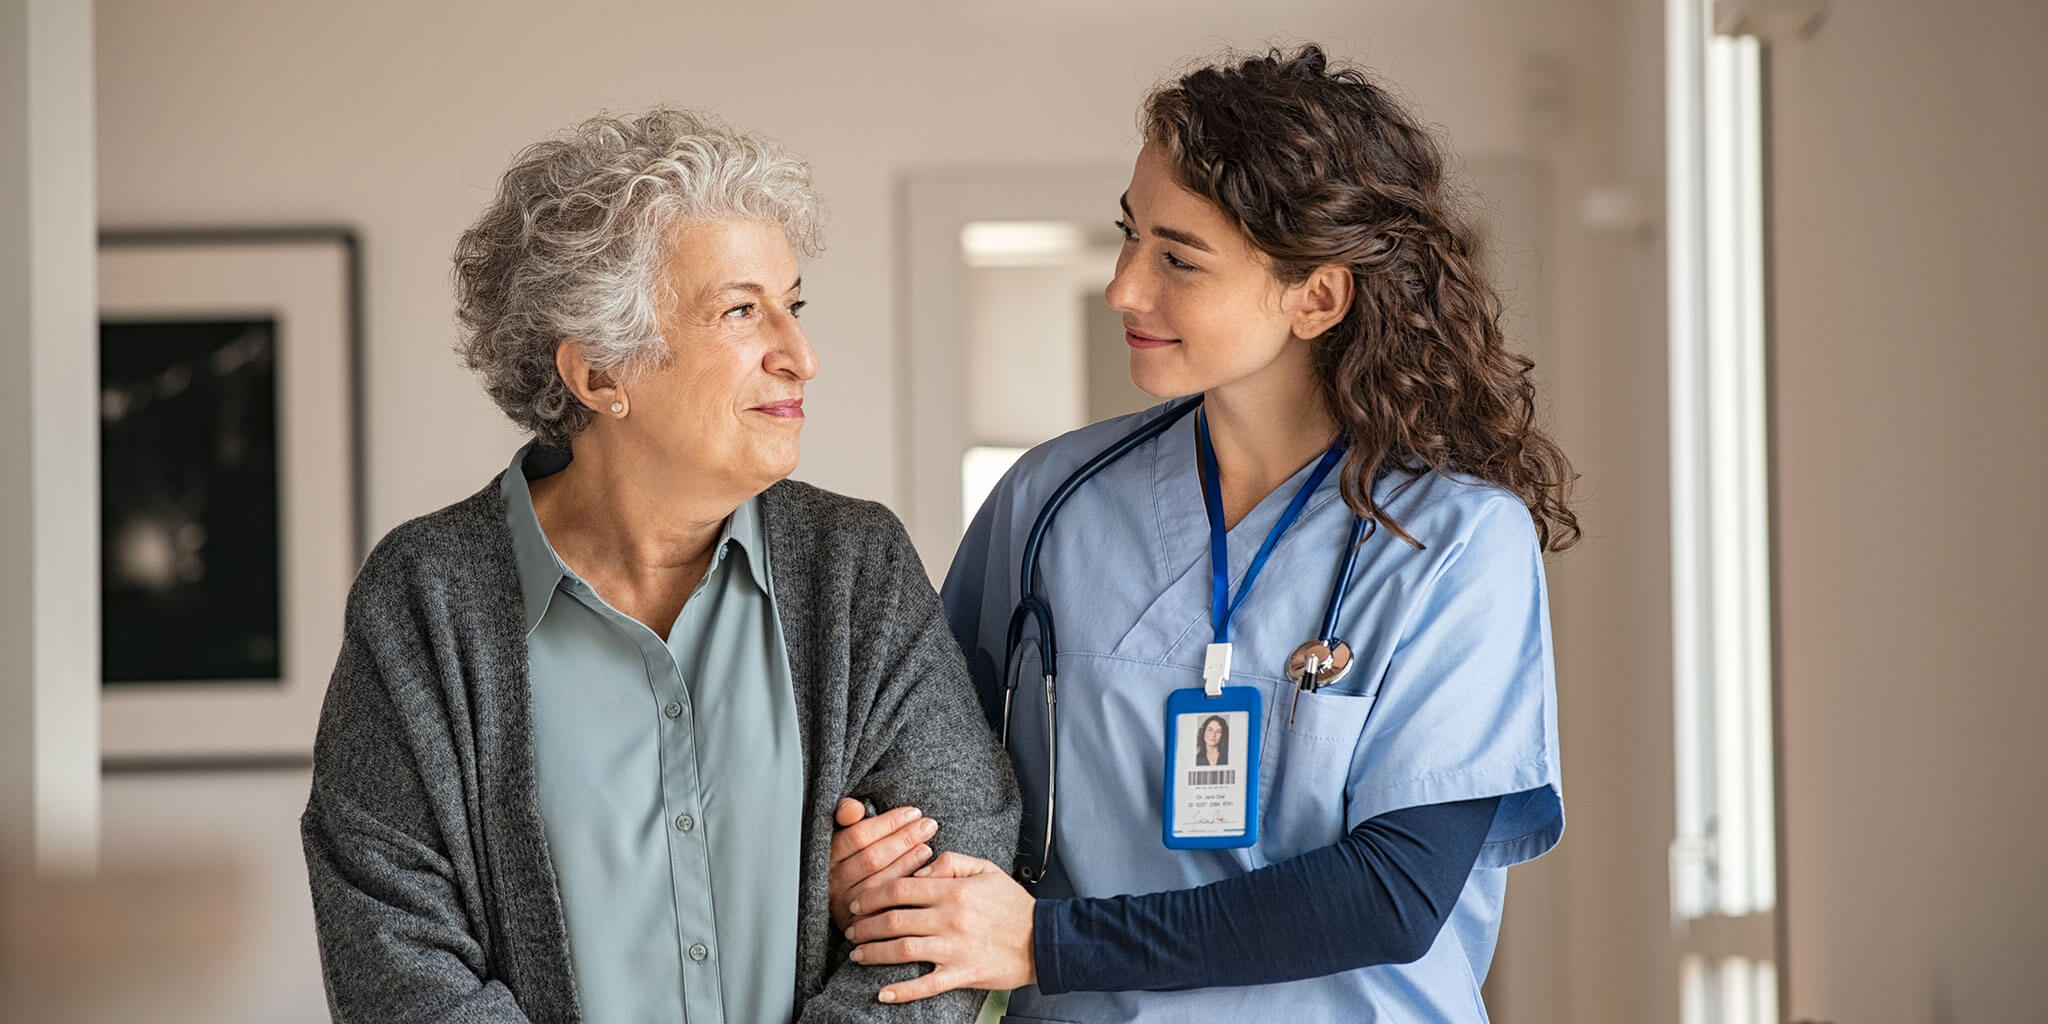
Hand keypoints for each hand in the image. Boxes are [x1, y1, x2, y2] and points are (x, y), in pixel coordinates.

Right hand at [829, 798, 937, 932]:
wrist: (847, 904)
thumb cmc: (851, 859)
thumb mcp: (845, 833)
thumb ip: (845, 815)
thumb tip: (855, 808)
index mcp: (828, 856)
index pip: (857, 836)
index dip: (888, 823)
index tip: (912, 813)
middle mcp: (833, 882)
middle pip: (871, 858)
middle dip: (904, 839)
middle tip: (928, 825)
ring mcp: (846, 905)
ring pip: (880, 882)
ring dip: (907, 862)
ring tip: (927, 847)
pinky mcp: (859, 924)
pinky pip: (886, 905)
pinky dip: (905, 886)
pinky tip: (923, 874)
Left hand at [843, 851, 1036, 1003]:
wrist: (1044, 940)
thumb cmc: (1013, 904)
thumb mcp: (986, 869)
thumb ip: (950, 862)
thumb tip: (918, 871)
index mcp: (953, 890)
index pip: (900, 888)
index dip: (872, 895)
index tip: (858, 902)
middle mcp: (950, 918)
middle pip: (893, 919)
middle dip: (865, 925)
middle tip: (851, 929)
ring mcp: (955, 949)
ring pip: (902, 950)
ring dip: (874, 952)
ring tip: (857, 954)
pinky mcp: (962, 974)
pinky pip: (926, 985)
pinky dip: (902, 991)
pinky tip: (883, 993)